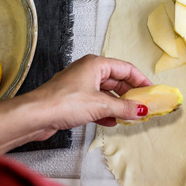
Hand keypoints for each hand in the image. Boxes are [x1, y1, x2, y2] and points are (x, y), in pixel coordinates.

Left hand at [0, 55, 151, 152]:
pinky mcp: (74, 99)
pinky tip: (112, 121)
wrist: (35, 116)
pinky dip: (106, 111)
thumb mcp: (101, 105)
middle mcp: (89, 71)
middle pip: (116, 81)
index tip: (150, 90)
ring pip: (106, 93)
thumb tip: (141, 110)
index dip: (140, 80)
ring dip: (118, 105)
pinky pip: (96, 103)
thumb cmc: (64, 102)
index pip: (125, 68)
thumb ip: (124, 108)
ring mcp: (80, 85)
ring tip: (129, 116)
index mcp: (96, 64)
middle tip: (142, 105)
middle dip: (129, 94)